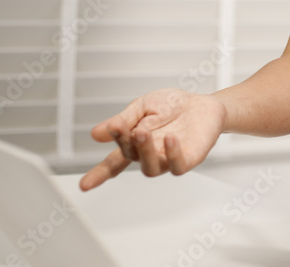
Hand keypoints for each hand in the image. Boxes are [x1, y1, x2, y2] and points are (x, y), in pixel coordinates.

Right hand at [79, 88, 226, 190]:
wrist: (205, 103)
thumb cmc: (172, 105)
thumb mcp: (143, 106)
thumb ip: (123, 120)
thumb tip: (96, 134)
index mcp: (135, 143)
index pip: (113, 162)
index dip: (98, 175)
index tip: (83, 186)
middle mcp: (150, 155)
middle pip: (130, 158)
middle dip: (125, 143)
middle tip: (127, 128)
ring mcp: (168, 159)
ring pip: (151, 168)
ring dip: (145, 151)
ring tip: (143, 132)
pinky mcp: (189, 159)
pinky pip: (178, 165)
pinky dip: (172, 154)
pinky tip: (171, 138)